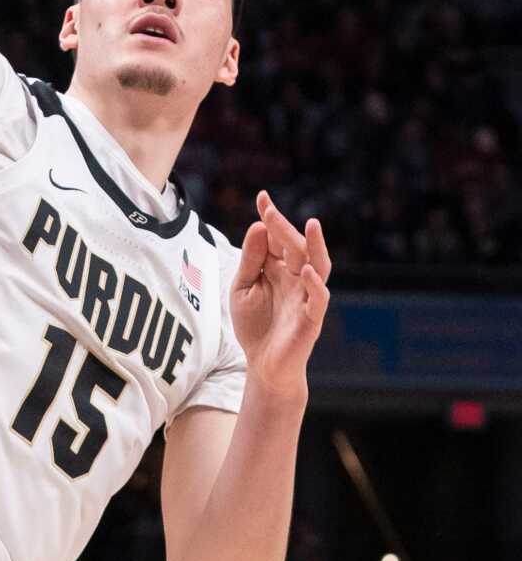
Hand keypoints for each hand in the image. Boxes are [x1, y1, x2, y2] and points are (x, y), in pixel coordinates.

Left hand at [230, 190, 330, 399]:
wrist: (262, 364)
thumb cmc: (254, 323)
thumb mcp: (243, 286)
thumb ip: (251, 259)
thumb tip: (258, 226)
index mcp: (277, 267)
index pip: (276, 237)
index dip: (271, 217)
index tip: (263, 196)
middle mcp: (295, 277)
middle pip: (295, 246)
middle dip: (283, 227)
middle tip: (270, 210)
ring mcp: (305, 296)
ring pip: (317, 266)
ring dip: (316, 246)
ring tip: (311, 225)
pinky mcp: (311, 319)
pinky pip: (317, 299)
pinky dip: (314, 284)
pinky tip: (305, 269)